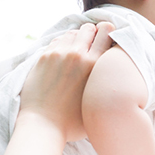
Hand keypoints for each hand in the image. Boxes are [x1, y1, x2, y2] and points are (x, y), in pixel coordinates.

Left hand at [20, 21, 114, 142]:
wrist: (43, 125)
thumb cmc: (72, 122)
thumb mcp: (99, 101)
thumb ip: (106, 83)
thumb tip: (111, 76)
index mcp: (95, 65)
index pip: (107, 32)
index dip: (108, 32)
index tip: (106, 38)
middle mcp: (78, 54)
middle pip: (89, 28)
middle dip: (91, 34)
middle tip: (90, 46)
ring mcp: (59, 54)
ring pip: (72, 33)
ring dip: (76, 39)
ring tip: (75, 53)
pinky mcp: (44, 57)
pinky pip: (57, 41)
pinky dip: (62, 45)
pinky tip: (62, 57)